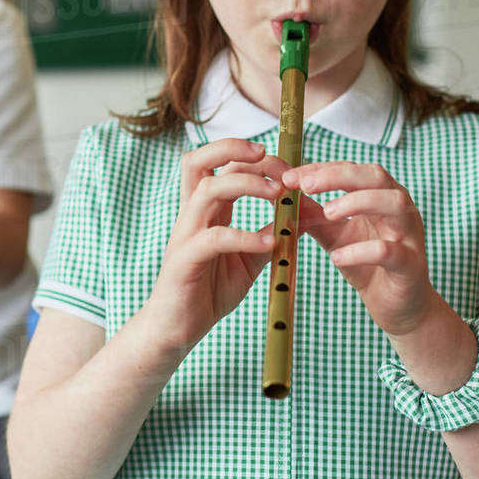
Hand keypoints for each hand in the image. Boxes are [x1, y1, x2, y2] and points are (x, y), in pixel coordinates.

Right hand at [145, 138, 281, 352]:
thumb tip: (302, 217)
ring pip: (209, 189)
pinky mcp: (184, 260)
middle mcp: (191, 214)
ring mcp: (185, 234)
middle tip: (272, 161)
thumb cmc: (208, 291)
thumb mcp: (248, 261)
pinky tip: (269, 244)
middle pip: (199, 159)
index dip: (252, 155)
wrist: (175, 329)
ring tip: (278, 195)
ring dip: (246, 185)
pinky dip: (244, 236)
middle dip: (236, 149)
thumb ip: (269, 236)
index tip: (285, 167)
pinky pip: (213, 238)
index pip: (219, 162)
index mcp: (205, 210)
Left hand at [280, 160, 435, 336]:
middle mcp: (400, 208)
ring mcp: (410, 234)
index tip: (289, 177)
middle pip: (375, 176)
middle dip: (338, 177)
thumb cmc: (367, 264)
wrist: (397, 306)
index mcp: (380, 195)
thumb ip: (312, 215)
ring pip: (393, 203)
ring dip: (357, 202)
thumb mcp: (334, 235)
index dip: (320, 169)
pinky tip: (337, 257)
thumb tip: (281, 194)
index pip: (352, 169)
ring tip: (326, 212)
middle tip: (306, 186)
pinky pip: (389, 250)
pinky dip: (360, 251)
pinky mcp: (411, 264)